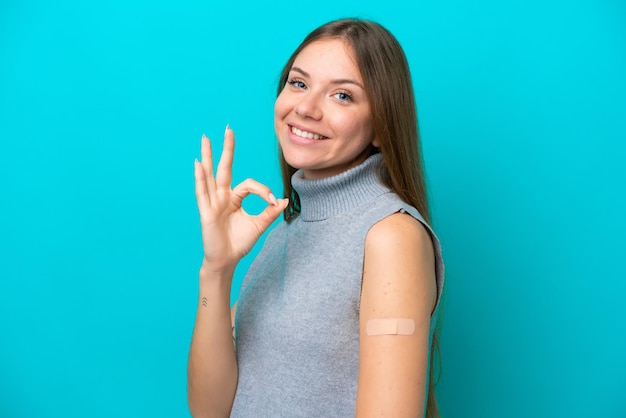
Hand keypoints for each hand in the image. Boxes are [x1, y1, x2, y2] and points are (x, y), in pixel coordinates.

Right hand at [194, 126, 287, 274]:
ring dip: (208, 156)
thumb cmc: (239, 243)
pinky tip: (198, 164)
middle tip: (229, 128)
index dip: (263, 191)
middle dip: (227, 148)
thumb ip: (270, 212)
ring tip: (206, 138)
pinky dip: (200, 178)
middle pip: (224, 168)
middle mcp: (222, 196)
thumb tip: (284, 199)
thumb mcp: (259, 225)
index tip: (274, 202)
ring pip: (211, 175)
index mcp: (235, 198)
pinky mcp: (206, 211)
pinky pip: (202, 192)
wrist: (227, 260)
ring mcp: (213, 202)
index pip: (249, 185)